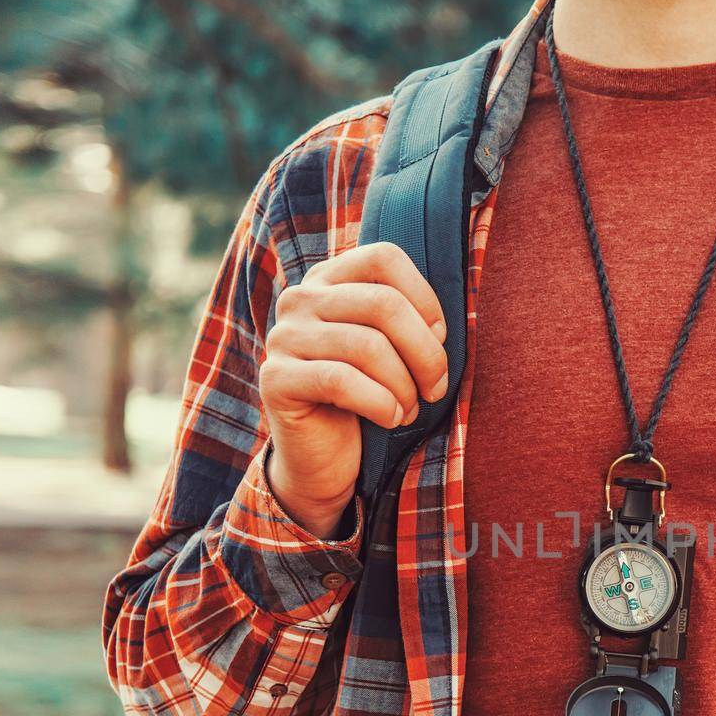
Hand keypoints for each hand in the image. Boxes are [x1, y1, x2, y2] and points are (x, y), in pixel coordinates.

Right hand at [260, 242, 447, 536]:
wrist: (324, 458)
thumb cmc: (368, 398)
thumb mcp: (393, 351)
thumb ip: (411, 323)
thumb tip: (437, 329)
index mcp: (329, 280)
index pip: (384, 258)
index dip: (425, 298)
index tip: (440, 340)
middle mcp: (300, 299)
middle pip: (384, 303)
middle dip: (425, 353)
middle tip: (436, 389)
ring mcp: (283, 336)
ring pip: (368, 347)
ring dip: (404, 386)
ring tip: (410, 410)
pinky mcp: (276, 378)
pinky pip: (342, 381)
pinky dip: (381, 404)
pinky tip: (391, 418)